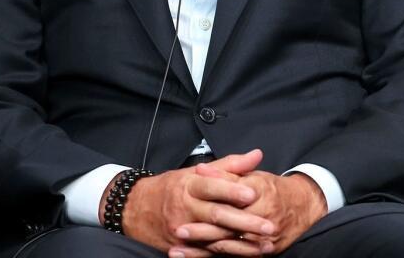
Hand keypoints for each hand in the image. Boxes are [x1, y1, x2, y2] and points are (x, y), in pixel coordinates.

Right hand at [117, 150, 277, 257]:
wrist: (135, 209)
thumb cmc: (171, 187)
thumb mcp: (196, 171)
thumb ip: (229, 165)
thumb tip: (256, 155)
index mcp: (190, 186)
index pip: (213, 187)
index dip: (233, 190)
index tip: (253, 194)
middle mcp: (186, 208)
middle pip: (217, 215)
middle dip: (245, 222)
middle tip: (268, 226)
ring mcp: (182, 230)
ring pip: (215, 237)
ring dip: (241, 243)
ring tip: (264, 245)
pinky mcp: (182, 246)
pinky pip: (207, 252)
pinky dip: (227, 254)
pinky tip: (246, 255)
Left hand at [187, 162, 327, 253]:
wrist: (303, 208)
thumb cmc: (274, 190)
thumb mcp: (253, 176)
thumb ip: (227, 172)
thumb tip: (201, 168)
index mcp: (260, 193)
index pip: (232, 193)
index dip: (210, 193)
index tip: (188, 194)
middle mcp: (262, 217)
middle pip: (228, 223)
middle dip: (202, 229)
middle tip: (179, 230)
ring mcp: (261, 237)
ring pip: (228, 244)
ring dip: (201, 248)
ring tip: (178, 249)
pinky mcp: (260, 251)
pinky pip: (232, 256)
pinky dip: (210, 257)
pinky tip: (193, 257)